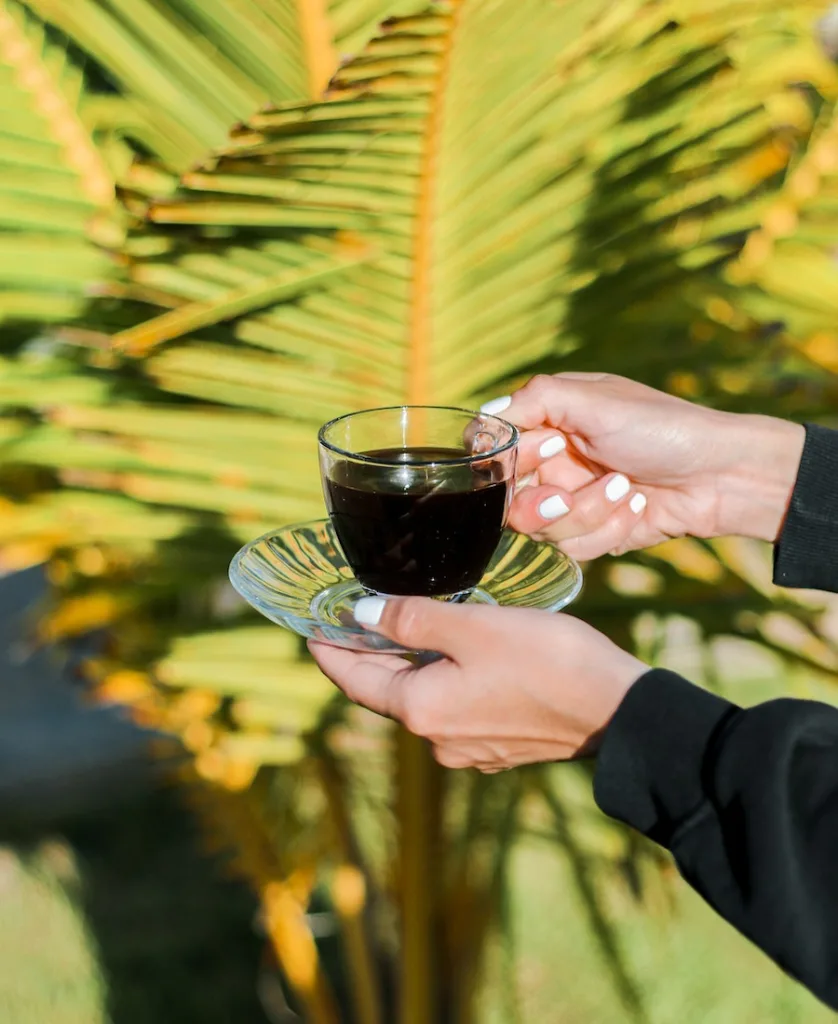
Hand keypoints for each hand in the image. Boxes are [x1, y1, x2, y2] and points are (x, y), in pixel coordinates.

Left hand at [308, 596, 645, 770]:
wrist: (620, 711)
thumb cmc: (547, 661)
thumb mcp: (473, 628)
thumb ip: (412, 621)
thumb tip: (362, 615)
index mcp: (422, 712)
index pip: (355, 681)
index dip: (330, 652)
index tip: (311, 631)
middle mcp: (438, 740)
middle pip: (388, 692)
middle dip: (370, 656)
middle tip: (355, 618)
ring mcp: (470, 748)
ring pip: (424, 699)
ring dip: (410, 666)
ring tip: (404, 627)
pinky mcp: (500, 745)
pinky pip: (455, 707)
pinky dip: (443, 679)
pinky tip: (455, 653)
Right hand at [481, 372, 804, 558]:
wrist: (721, 475)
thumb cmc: (661, 427)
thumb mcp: (595, 400)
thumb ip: (534, 400)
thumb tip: (481, 418)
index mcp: (546, 423)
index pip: (490, 450)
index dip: (506, 462)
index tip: (547, 450)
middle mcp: (550, 463)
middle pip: (506, 501)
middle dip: (544, 500)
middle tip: (571, 490)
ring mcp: (569, 501)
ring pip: (540, 530)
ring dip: (587, 513)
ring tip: (624, 490)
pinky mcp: (592, 534)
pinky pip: (572, 549)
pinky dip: (608, 531)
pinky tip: (637, 507)